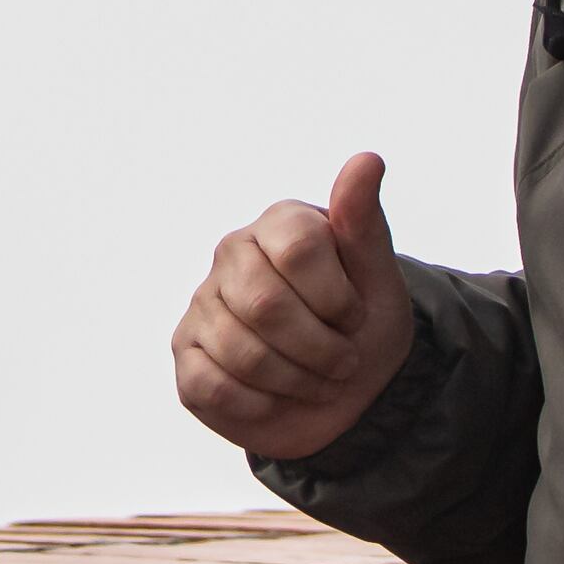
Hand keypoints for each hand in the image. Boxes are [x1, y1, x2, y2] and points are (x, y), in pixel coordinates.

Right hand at [172, 153, 415, 461]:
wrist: (347, 392)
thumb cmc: (362, 326)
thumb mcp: (378, 280)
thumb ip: (364, 222)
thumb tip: (368, 159)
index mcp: (278, 223)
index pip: (296, 249)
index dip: (336, 298)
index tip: (355, 316)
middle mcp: (231, 254)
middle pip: (265, 306)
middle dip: (319, 348)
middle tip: (344, 362)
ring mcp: (201, 304)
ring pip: (241, 352)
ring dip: (297, 382)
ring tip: (318, 381)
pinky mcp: (185, 355)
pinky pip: (214, 386)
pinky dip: (259, 405)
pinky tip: (277, 397)